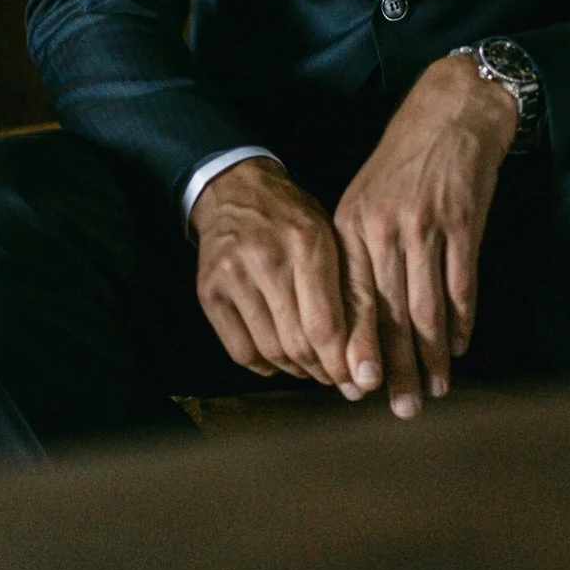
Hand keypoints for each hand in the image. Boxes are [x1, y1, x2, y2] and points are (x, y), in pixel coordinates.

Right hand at [190, 157, 360, 394]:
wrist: (234, 189)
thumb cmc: (292, 216)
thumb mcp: (330, 236)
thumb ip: (348, 291)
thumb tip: (361, 359)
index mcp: (307, 242)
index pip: (326, 325)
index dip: (342, 364)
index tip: (356, 380)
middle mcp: (267, 259)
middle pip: (298, 344)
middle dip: (323, 371)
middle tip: (337, 377)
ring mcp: (232, 276)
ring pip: (270, 352)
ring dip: (296, 370)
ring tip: (311, 366)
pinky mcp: (208, 291)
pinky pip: (241, 352)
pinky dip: (265, 365)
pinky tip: (279, 357)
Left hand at [334, 54, 515, 418]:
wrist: (448, 114)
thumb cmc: (401, 162)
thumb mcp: (363, 199)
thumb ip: (358, 255)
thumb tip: (355, 322)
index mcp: (352, 226)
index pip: (353, 300)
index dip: (357, 348)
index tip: (358, 390)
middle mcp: (385, 229)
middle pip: (390, 314)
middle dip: (396, 367)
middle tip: (402, 409)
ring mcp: (426, 227)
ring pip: (428, 307)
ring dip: (433, 355)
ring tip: (437, 389)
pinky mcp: (463, 223)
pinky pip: (462, 284)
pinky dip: (462, 321)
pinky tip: (460, 346)